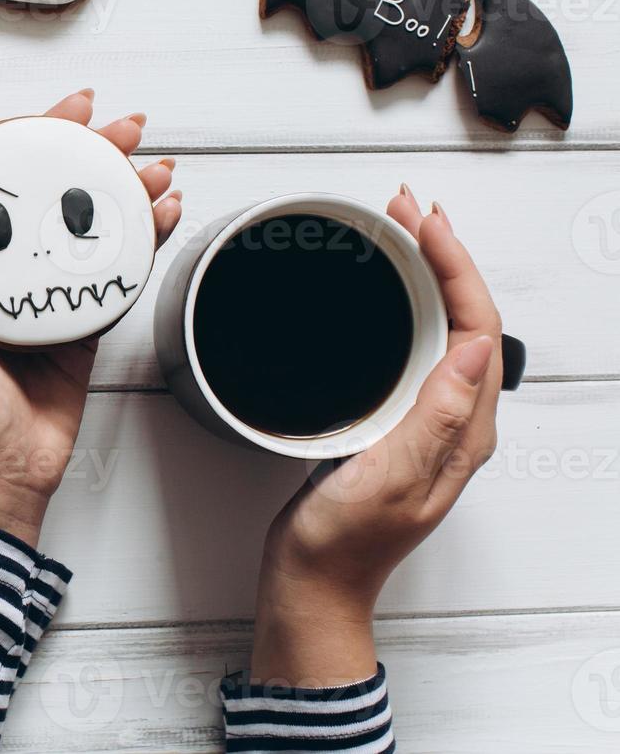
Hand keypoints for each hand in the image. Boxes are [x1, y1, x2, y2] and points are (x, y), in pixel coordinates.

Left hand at [0, 90, 182, 546]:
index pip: (5, 183)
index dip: (35, 139)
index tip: (66, 109)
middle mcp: (12, 269)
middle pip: (59, 194)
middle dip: (97, 154)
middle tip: (129, 126)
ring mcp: (52, 293)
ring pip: (96, 225)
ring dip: (130, 189)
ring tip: (157, 164)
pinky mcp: (85, 322)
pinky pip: (118, 270)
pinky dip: (144, 239)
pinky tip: (165, 213)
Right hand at [251, 185, 502, 685]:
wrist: (312, 584)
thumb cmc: (342, 544)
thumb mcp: (387, 478)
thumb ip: (432, 418)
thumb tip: (470, 350)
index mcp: (463, 431)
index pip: (478, 327)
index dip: (456, 266)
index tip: (424, 222)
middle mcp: (453, 422)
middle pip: (465, 317)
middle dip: (443, 253)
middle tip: (408, 206)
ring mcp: (424, 422)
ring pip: (440, 327)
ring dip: (425, 274)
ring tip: (401, 231)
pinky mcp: (393, 422)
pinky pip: (411, 348)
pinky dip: (400, 306)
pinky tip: (378, 294)